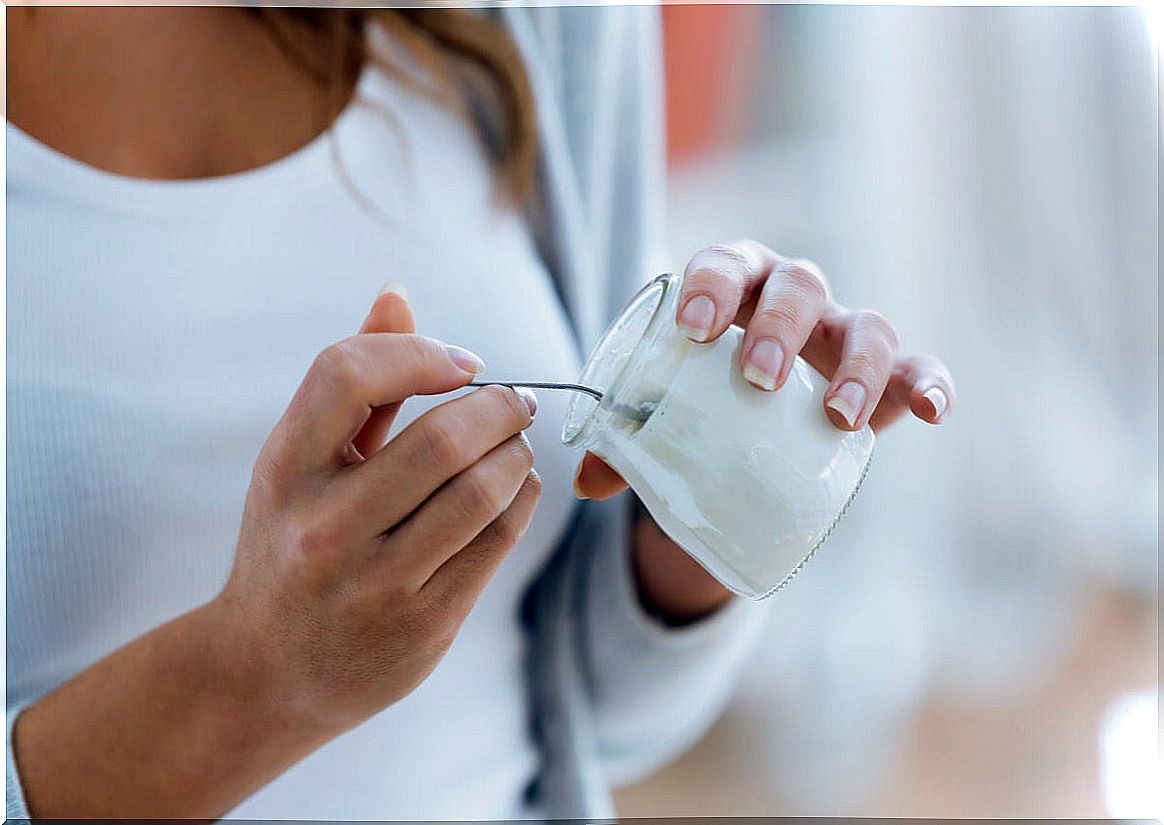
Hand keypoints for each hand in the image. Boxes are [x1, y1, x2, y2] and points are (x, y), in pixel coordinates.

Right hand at [213, 288, 541, 735]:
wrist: (265, 672)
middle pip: (444, 437)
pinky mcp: (422, 627)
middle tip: (518, 401)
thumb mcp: (297, 463)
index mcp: (283, 471)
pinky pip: (497, 542)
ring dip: (517, 453)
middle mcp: (323, 528)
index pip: (346, 373)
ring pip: (483, 490)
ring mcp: (374, 584)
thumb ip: (351, 382)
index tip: (463, 362)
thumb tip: (398, 294)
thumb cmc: (288, 545)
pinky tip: (517, 487)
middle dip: (501, 407)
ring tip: (518, 443)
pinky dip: (522, 500)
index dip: (419, 352)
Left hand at [574, 241, 955, 621]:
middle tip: (757, 376)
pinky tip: (931, 411)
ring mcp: (844, 334)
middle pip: (798, 285)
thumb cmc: (700, 398)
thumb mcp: (663, 409)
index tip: (693, 330)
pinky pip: (917, 369)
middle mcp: (792, 299)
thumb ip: (626, 436)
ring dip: (856, 366)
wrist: (754, 417)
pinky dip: (929, 383)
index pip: (723, 264)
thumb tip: (589, 481)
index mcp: (731, 286)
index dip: (710, 286)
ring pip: (867, 325)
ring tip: (837, 416)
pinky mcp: (886, 376)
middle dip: (779, 325)